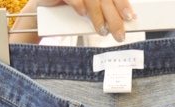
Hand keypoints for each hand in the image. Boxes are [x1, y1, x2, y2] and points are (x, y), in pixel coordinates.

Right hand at [11, 0, 135, 43]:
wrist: (45, 6)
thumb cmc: (70, 7)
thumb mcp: (90, 9)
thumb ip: (104, 10)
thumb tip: (124, 18)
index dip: (122, 4)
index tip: (129, 17)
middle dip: (113, 17)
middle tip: (119, 34)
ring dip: (98, 16)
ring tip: (102, 31)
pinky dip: (78, 4)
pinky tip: (82, 13)